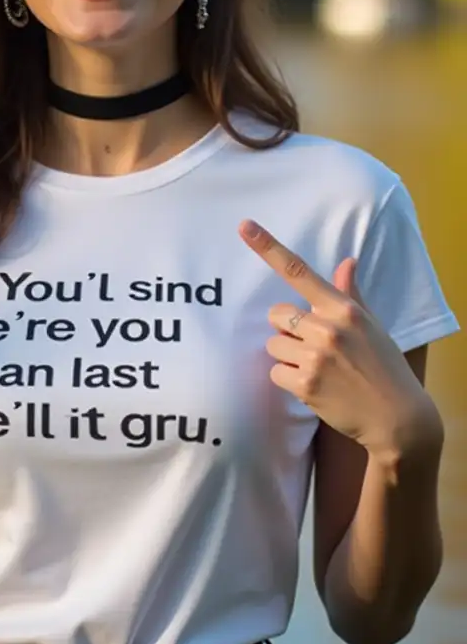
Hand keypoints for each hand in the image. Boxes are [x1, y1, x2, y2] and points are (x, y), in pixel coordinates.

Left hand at [238, 219, 440, 459]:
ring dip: (287, 356)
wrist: (398, 417)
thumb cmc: (384, 366)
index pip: (299, 271)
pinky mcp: (306, 384)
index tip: (245, 226)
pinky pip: (275, 373)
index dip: (268, 247)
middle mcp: (328, 328)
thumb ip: (351, 294)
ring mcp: (316, 356)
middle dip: (286, 329)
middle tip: (311, 346)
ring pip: (273, 345)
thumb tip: (347, 261)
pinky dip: (288, 380)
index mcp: (344, 308)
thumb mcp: (372, 325)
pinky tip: (313, 386)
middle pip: (276, 314)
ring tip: (317, 368)